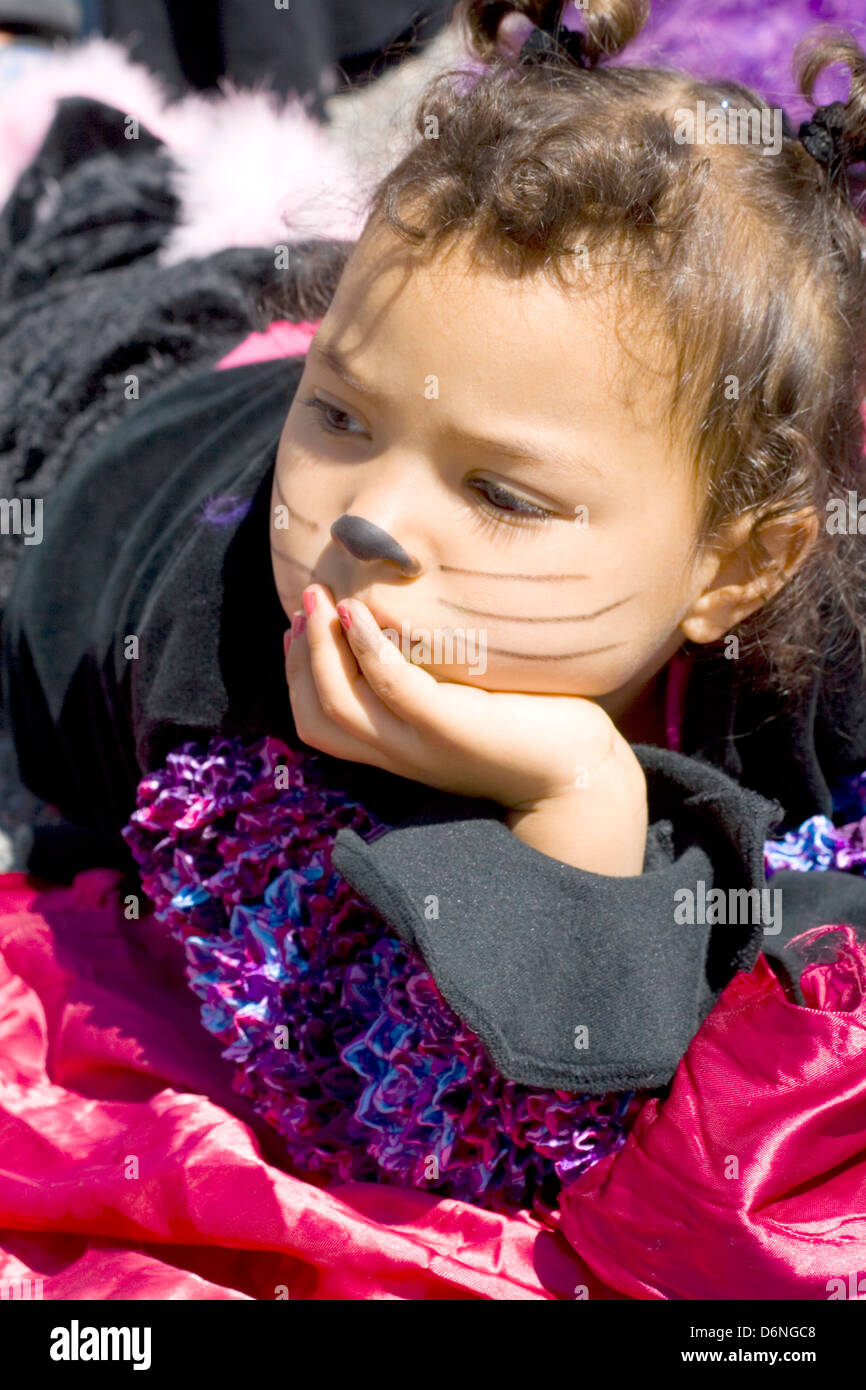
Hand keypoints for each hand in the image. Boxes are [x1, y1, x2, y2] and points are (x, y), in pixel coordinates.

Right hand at [284, 583, 647, 874]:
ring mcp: (420, 743)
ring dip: (320, 648)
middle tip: (305, 603)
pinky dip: (366, 647)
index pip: (318, 721)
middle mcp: (398, 751)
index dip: (297, 673)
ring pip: (338, 704)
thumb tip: (409, 626)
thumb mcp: (464, 701)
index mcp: (395, 748)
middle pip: (315, 713)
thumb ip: (432, 676)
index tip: (297, 626)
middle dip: (298, 657)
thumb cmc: (529, 727)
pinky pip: (392, 687)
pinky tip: (361, 613)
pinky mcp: (450, 728)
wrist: (580, 774)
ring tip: (321, 597)